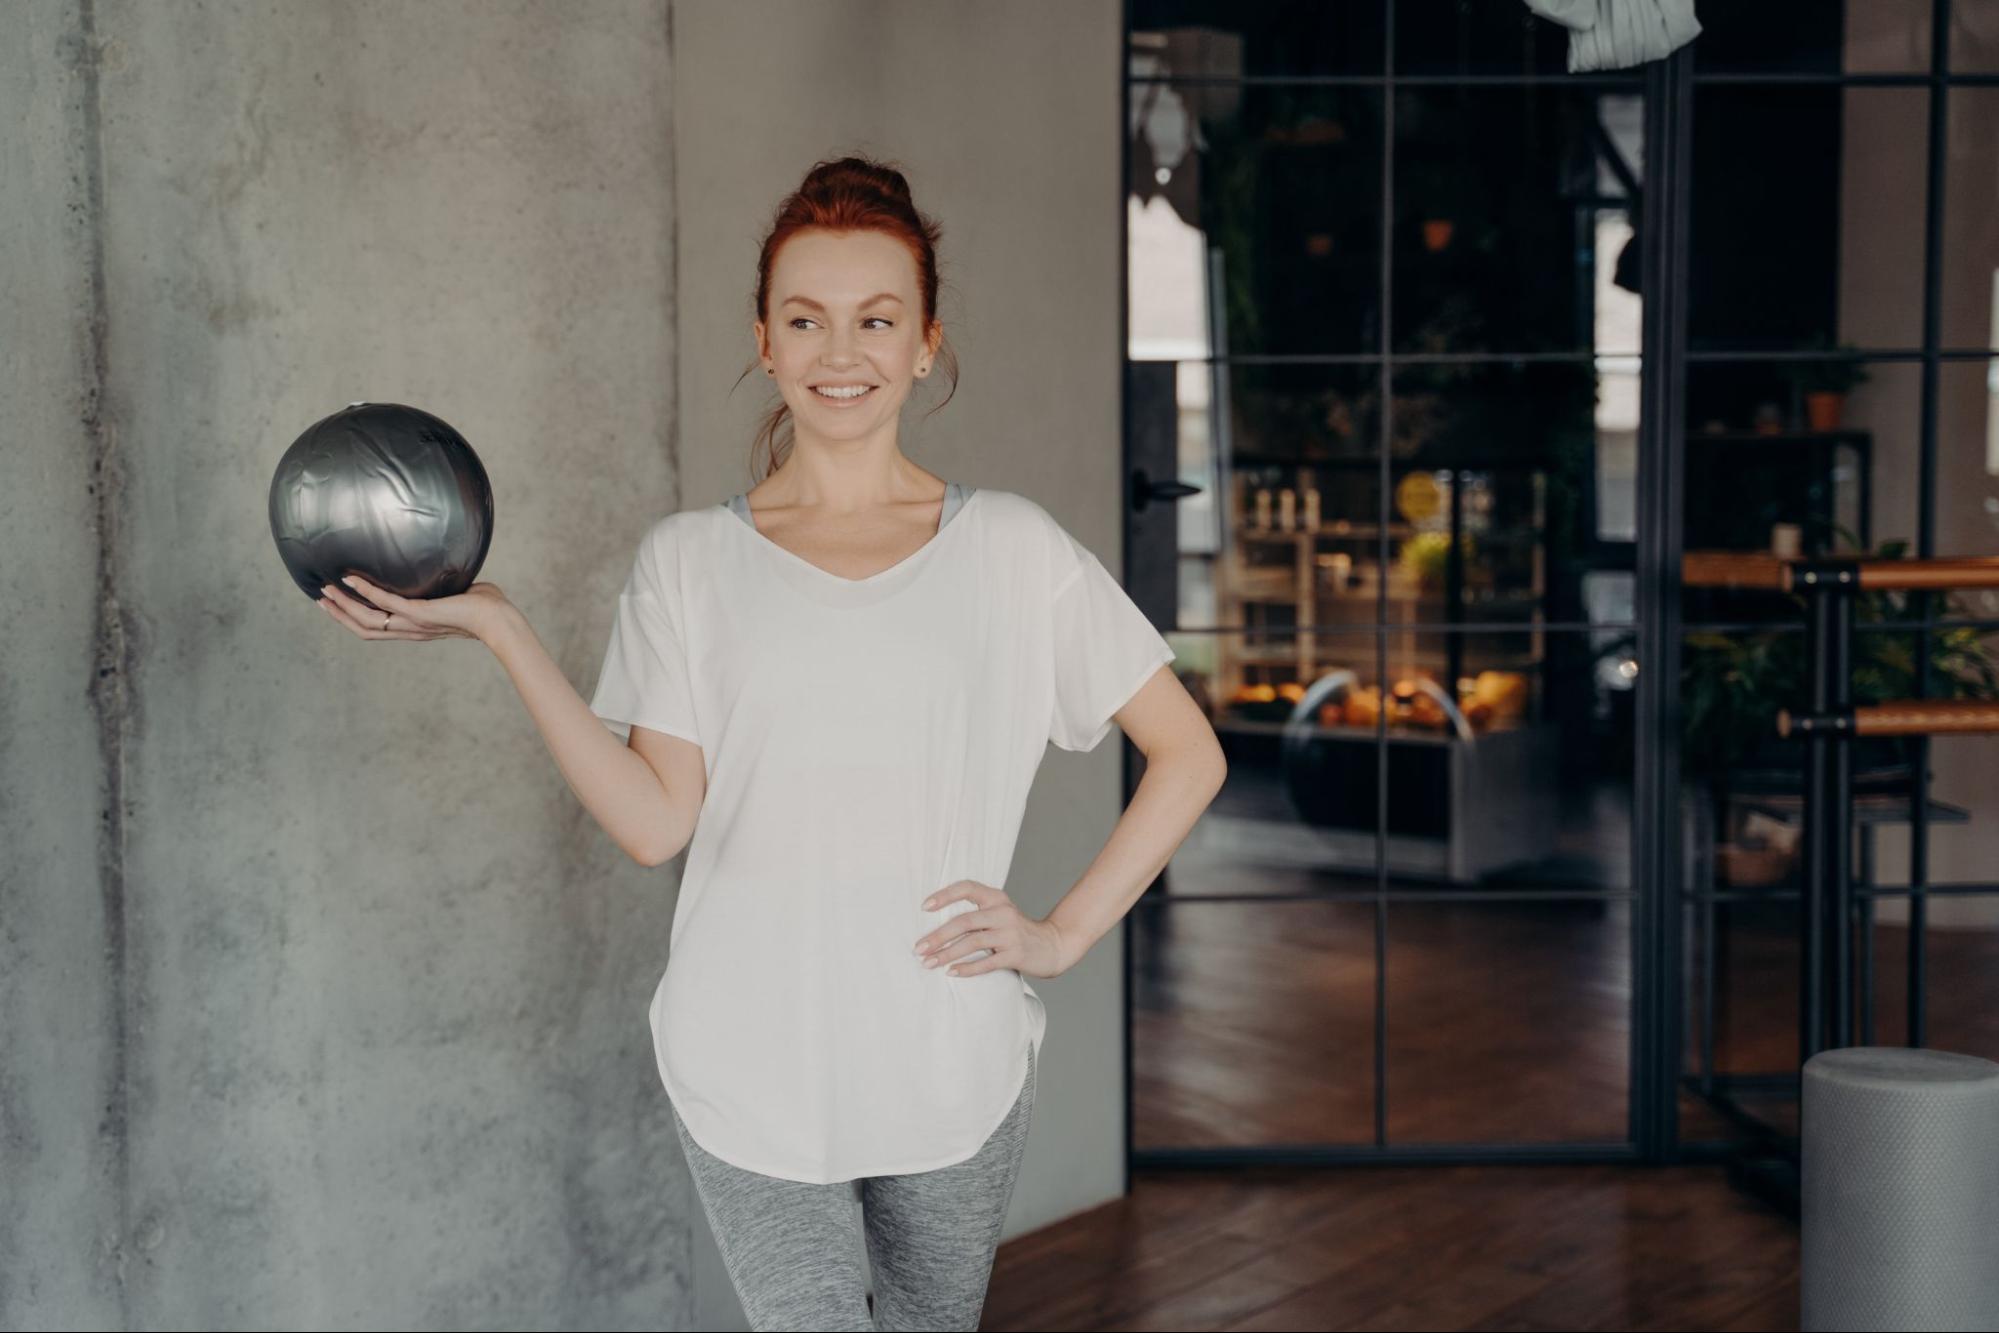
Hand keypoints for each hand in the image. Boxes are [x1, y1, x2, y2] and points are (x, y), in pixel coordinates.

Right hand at [317, 573, 512, 643]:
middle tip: (319, 597)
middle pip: (363, 628)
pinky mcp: (421, 613)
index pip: (374, 629)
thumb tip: (434, 561)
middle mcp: (409, 629)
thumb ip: (437, 583)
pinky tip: (352, 579)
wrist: (499, 618)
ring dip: (344, 605)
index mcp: (414, 627)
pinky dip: (366, 591)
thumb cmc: (483, 605)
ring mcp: (414, 623)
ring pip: (367, 620)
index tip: (333, 604)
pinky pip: (386, 603)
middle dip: (339, 614)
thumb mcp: (451, 592)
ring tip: (328, 588)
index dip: (350, 618)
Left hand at [913, 880, 1076, 979]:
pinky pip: (987, 962)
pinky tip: (952, 972)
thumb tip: (935, 926)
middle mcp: (1003, 912)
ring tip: (929, 963)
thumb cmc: (1017, 931)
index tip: (924, 907)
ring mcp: (1010, 934)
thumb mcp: (1000, 914)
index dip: (945, 895)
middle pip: (964, 921)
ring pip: (972, 943)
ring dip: (947, 954)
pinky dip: (967, 968)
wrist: (1054, 945)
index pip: (967, 888)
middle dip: (938, 936)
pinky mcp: (1016, 954)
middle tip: (919, 949)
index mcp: (997, 898)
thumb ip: (976, 914)